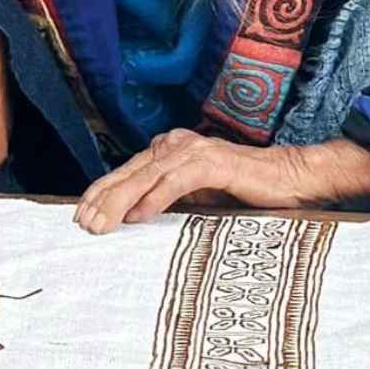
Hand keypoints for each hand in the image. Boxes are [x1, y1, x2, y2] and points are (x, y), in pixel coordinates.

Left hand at [72, 131, 369, 233]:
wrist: (289, 178)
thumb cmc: (242, 189)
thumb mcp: (196, 195)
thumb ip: (167, 197)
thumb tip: (132, 217)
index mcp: (169, 149)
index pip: (126, 171)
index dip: (101, 192)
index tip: (80, 214)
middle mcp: (177, 144)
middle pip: (130, 172)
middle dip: (103, 199)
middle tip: (83, 223)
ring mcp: (195, 150)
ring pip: (147, 176)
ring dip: (121, 201)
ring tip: (103, 224)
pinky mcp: (214, 162)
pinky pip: (177, 181)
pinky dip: (155, 198)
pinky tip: (139, 215)